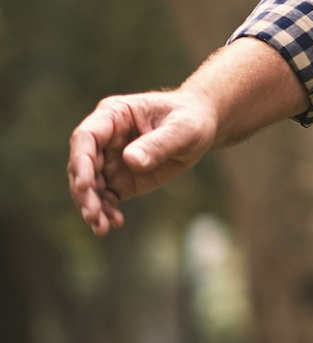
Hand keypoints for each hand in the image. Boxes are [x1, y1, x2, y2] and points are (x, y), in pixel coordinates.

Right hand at [68, 90, 220, 234]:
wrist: (201, 127)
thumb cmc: (190, 118)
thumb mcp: (182, 128)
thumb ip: (158, 143)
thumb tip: (130, 160)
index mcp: (114, 115)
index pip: (86, 137)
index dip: (81, 161)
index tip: (85, 185)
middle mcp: (105, 139)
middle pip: (82, 166)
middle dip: (84, 192)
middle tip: (92, 215)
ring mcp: (109, 160)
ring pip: (90, 186)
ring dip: (92, 207)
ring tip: (101, 228)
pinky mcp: (119, 179)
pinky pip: (106, 197)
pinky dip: (106, 211)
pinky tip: (114, 223)